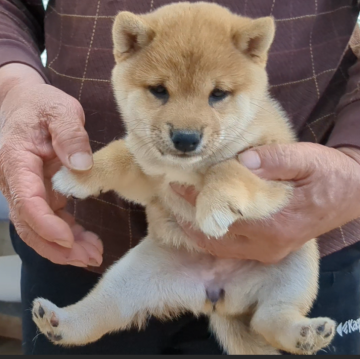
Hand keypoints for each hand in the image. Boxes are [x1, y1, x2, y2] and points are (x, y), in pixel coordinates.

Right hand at [0, 64, 102, 266]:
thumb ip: (70, 134)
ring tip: (93, 254)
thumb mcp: (61, 110)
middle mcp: (15, 180)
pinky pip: (50, 220)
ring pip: (38, 228)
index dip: (45, 223)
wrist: (28, 104)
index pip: (25, 199)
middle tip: (90, 257)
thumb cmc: (43, 105)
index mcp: (16, 160)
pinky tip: (86, 241)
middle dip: (58, 247)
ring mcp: (26, 189)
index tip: (69, 239)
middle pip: (29, 223)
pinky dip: (67, 235)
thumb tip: (81, 165)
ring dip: (64, 247)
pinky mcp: (39, 193)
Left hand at [172, 143, 359, 263]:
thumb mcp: (306, 160)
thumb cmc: (329, 176)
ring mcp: (268, 250)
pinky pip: (232, 249)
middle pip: (216, 234)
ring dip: (198, 229)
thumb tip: (239, 161)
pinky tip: (201, 221)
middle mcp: (268, 243)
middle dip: (190, 214)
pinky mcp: (269, 249)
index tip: (177, 183)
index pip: (224, 212)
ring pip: (221, 247)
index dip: (197, 198)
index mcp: (275, 223)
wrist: (351, 195)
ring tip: (179, 208)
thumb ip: (274, 160)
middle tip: (172, 193)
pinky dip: (213, 237)